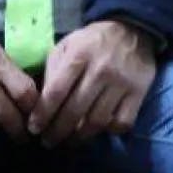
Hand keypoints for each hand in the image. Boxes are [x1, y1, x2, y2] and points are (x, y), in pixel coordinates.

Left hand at [29, 19, 157, 146]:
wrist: (131, 30)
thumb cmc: (92, 41)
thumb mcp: (67, 45)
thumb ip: (53, 70)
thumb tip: (41, 102)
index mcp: (78, 55)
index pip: (56, 91)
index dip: (43, 114)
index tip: (34, 128)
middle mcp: (100, 69)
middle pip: (75, 110)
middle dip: (58, 131)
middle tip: (48, 142)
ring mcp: (121, 83)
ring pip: (98, 121)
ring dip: (80, 136)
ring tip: (69, 141)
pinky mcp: (139, 92)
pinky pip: (122, 122)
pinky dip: (109, 131)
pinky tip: (99, 130)